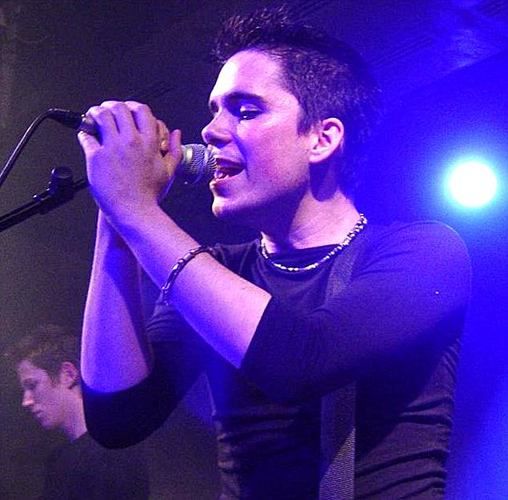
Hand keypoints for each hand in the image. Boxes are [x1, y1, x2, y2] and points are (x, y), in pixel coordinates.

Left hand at [78, 101, 182, 223]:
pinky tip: (86, 135)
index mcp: (149, 142)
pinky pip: (86, 136)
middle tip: (106, 110)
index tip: (127, 110)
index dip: (132, 106)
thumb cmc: (150, 195)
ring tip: (93, 117)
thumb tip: (176, 133)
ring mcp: (112, 148)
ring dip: (95, 113)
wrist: (135, 212)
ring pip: (101, 116)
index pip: (141, 110)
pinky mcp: (96, 157)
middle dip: (111, 106)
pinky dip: (84, 132)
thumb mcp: (169, 171)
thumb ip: (175, 150)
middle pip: (119, 108)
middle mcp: (131, 141)